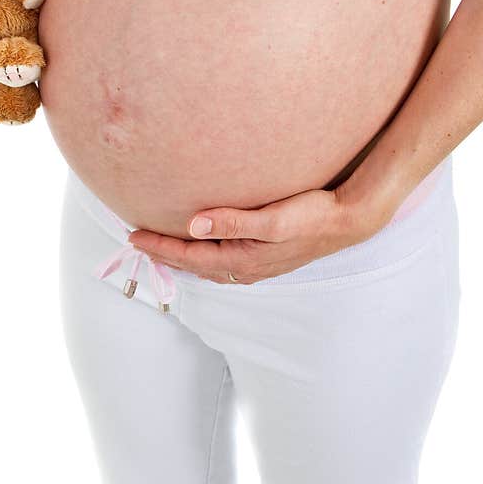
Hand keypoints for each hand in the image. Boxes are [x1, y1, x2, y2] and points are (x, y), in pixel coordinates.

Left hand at [127, 186, 388, 284]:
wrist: (349, 220)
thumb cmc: (312, 215)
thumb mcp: (271, 218)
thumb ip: (232, 222)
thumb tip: (193, 226)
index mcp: (242, 261)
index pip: (189, 256)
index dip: (159, 247)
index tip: (133, 236)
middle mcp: (246, 268)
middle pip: (194, 265)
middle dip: (165, 254)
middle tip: (137, 241)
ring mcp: (257, 265)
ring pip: (208, 265)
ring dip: (183, 257)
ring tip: (162, 245)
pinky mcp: (265, 256)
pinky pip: (222, 261)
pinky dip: (203, 255)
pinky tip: (203, 245)